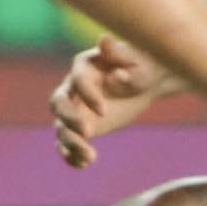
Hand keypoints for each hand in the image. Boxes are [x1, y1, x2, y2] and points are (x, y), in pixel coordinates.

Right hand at [52, 34, 168, 168]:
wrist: (147, 81)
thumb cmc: (144, 64)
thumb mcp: (138, 58)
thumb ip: (120, 54)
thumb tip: (103, 41)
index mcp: (84, 65)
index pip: (78, 80)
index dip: (87, 95)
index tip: (105, 110)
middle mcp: (73, 87)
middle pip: (59, 102)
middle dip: (69, 117)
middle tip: (88, 132)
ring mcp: (75, 108)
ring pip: (61, 126)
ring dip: (71, 142)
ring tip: (89, 157)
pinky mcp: (81, 126)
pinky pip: (68, 142)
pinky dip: (71, 154)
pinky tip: (84, 164)